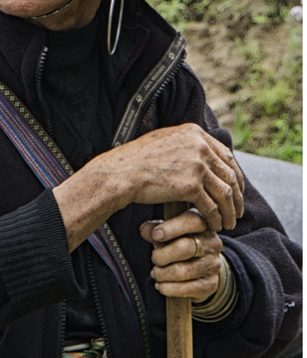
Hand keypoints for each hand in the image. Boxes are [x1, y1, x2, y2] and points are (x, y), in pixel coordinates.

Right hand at [52, 123, 243, 252]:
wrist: (121, 172)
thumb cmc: (138, 160)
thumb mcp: (165, 141)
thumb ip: (187, 145)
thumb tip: (205, 154)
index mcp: (194, 132)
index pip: (226, 155)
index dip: (234, 176)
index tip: (235, 190)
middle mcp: (199, 145)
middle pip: (229, 174)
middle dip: (236, 196)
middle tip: (236, 211)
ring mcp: (196, 164)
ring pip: (224, 192)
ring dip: (229, 211)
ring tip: (228, 223)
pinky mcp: (190, 185)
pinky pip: (211, 206)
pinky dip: (214, 218)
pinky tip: (213, 225)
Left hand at [140, 209, 222, 301]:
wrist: (201, 267)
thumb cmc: (180, 242)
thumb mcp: (169, 231)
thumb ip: (156, 229)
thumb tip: (145, 229)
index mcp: (203, 224)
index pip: (192, 221)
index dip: (171, 228)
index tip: (155, 235)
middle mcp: (212, 243)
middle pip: (184, 248)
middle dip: (162, 255)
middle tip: (153, 258)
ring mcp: (213, 264)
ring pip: (182, 271)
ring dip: (162, 274)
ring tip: (155, 273)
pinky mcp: (210, 284)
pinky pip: (186, 289)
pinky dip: (168, 288)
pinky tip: (160, 285)